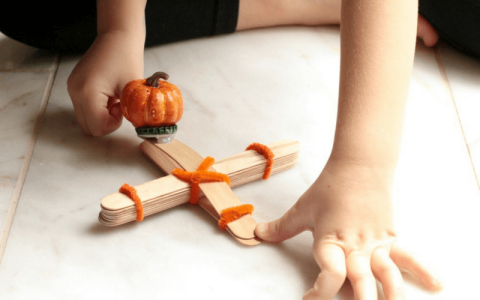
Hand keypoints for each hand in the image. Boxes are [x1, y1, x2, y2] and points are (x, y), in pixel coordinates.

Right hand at [67, 31, 143, 136]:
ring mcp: (72, 88)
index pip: (97, 127)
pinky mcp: (74, 85)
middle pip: (88, 127)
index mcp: (87, 93)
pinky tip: (109, 95)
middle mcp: (75, 92)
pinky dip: (97, 108)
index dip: (113, 124)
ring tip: (115, 99)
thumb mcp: (132, 89)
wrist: (118, 35)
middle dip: (106, 122)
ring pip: (86, 119)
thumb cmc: (127, 57)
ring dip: (102, 115)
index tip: (122, 109)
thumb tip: (135, 127)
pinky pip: (84, 108)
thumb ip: (130, 111)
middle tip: (119, 106)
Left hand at [255, 159, 442, 298]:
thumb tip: (257, 233)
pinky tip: (437, 285)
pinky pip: (408, 257)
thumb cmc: (330, 187)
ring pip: (388, 277)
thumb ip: (281, 227)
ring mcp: (376, 244)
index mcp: (331, 241)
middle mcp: (355, 247)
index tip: (308, 299)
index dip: (319, 293)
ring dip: (390, 296)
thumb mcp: (302, 209)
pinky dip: (423, 270)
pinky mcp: (391, 238)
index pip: (329, 275)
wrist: (359, 166)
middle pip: (362, 285)